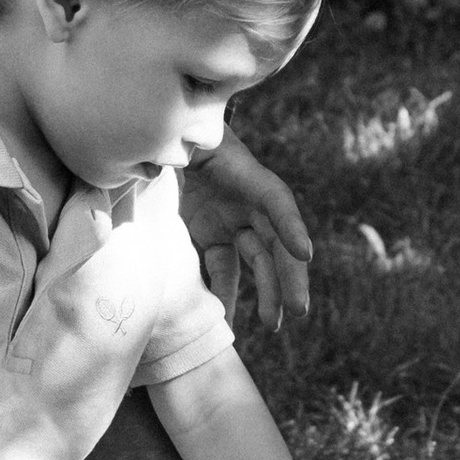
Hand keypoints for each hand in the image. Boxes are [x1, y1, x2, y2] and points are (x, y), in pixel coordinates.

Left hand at [180, 130, 313, 328]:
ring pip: (260, 263)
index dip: (291, 225)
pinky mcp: (217, 238)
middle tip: (298, 308)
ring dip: (269, 294)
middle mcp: (249, 203)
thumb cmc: (180, 135)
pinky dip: (227, 296)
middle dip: (290, 275)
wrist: (171, 141)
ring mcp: (235, 223)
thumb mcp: (182, 140)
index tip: (304, 253)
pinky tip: (227, 321)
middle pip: (277, 241)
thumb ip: (175, 151)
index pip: (276, 200)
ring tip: (273, 324)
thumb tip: (155, 162)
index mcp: (247, 175)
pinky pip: (226, 272)